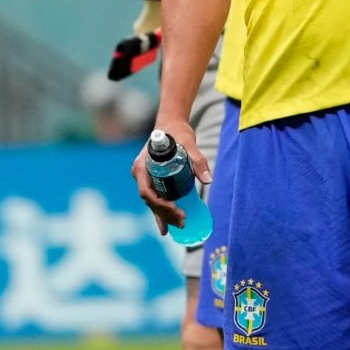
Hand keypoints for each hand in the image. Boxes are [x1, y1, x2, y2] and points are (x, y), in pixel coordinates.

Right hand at [131, 116, 208, 235]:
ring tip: (179, 226)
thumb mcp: (189, 144)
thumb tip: (209, 180)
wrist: (171, 123)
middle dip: (165, 213)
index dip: (159, 204)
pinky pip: (155, 199)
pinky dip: (161, 212)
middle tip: (183, 221)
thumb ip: (198, 160)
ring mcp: (145, 178)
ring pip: (152, 202)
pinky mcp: (152, 179)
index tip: (175, 208)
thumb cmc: (177, 131)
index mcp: (142, 167)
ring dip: (164, 216)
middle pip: (151, 200)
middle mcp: (141, 174)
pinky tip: (167, 226)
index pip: (147, 192)